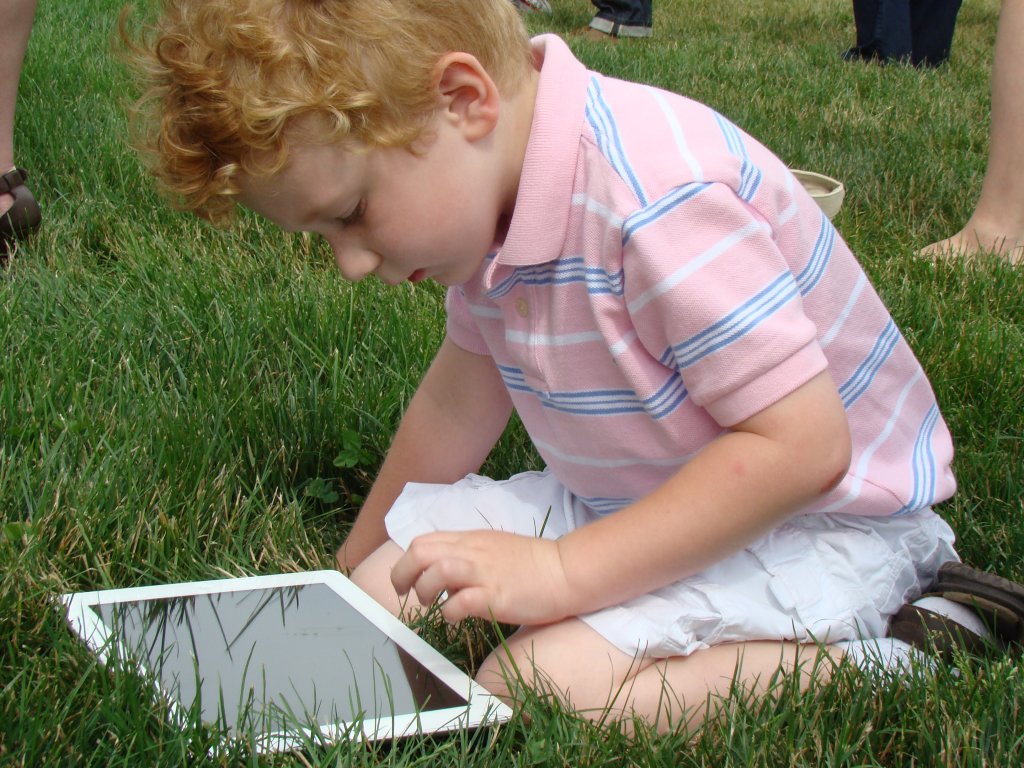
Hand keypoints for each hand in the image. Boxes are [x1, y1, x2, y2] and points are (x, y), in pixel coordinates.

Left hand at [390, 530, 572, 624]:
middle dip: (403, 575)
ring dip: (425, 590)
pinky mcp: (497, 596)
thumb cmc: (533, 564)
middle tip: (408, 595)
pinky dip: (449, 612)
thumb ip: (468, 556)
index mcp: (470, 540)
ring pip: (437, 570)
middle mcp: (472, 552)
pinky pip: (461, 602)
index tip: (406, 581)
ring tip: (433, 605)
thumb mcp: (494, 549)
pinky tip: (456, 619)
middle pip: (420, 552)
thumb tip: (444, 577)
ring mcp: (484, 573)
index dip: (405, 562)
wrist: (566, 571)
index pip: (423, 541)